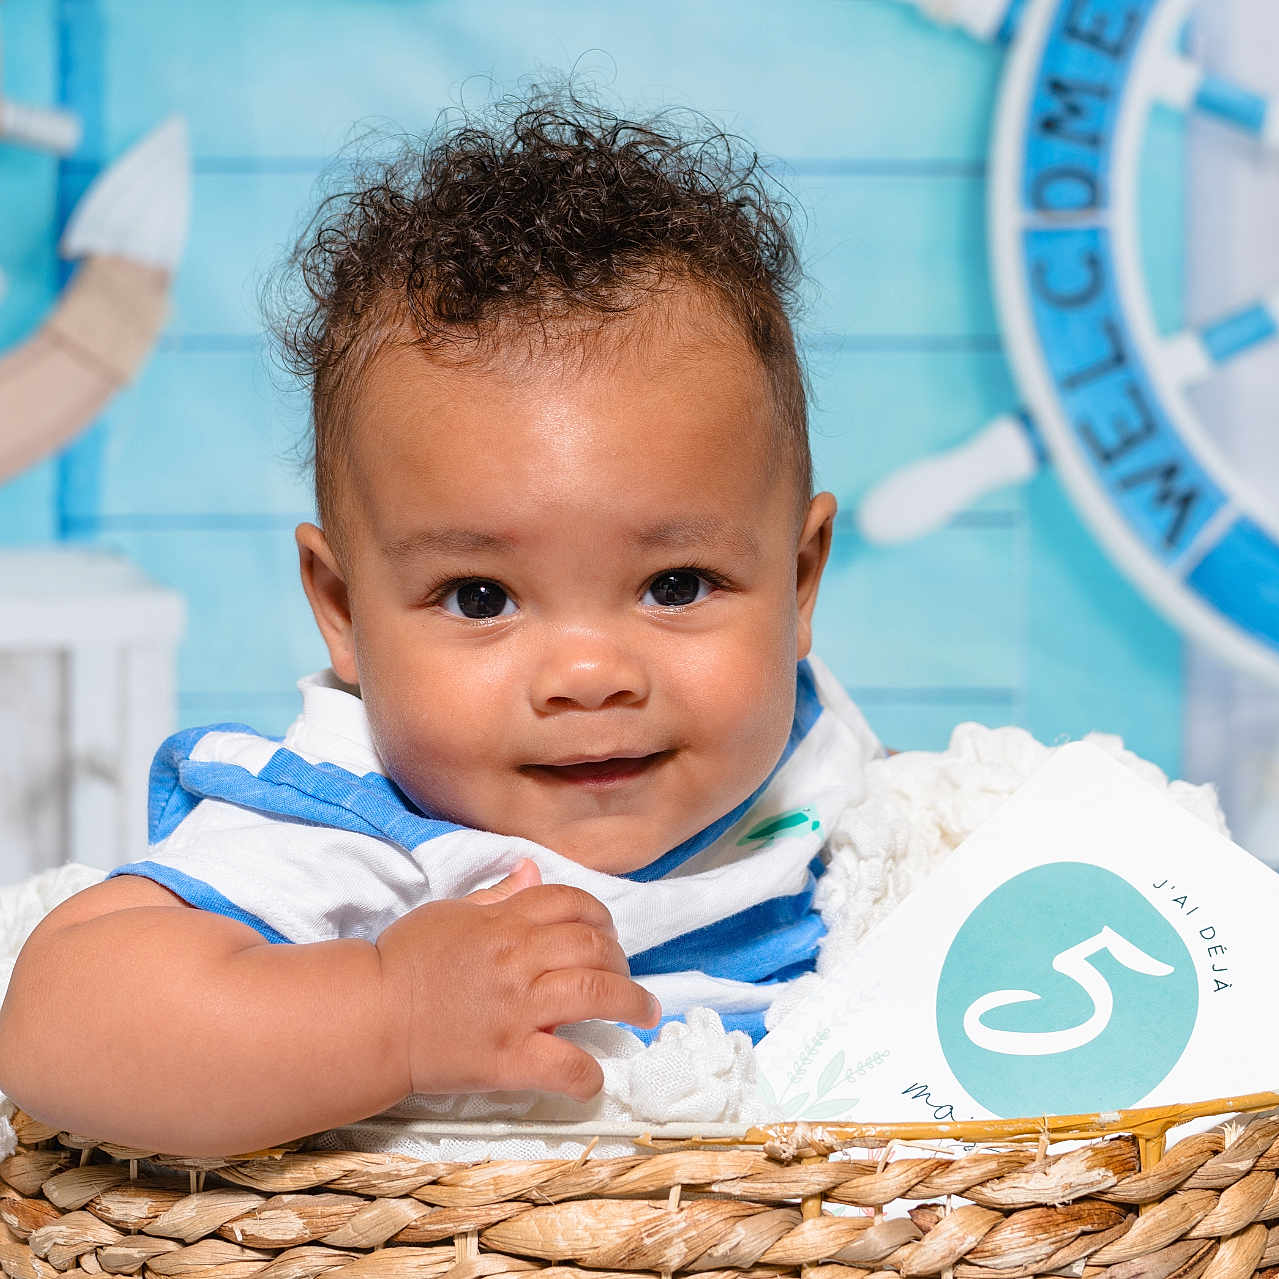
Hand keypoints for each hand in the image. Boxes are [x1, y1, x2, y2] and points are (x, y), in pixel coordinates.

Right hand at [375, 859, 660, 1099]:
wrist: (370, 1017)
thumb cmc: (403, 961)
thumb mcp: (449, 912)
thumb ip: (497, 895)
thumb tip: (533, 870)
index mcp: (504, 922)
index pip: (570, 903)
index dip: (600, 915)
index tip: (607, 933)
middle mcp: (518, 959)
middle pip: (594, 945)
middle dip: (622, 959)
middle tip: (627, 977)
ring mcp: (517, 1010)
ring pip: (595, 993)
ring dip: (631, 1002)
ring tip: (644, 1013)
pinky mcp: (507, 1058)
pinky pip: (564, 1065)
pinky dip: (588, 1073)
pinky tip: (594, 1076)